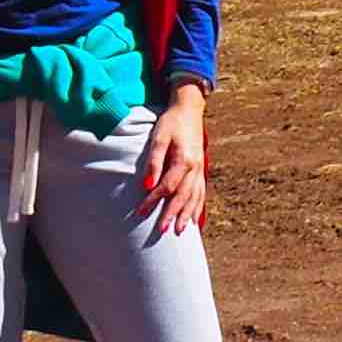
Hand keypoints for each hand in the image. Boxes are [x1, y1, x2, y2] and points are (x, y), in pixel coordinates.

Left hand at [141, 83, 209, 235]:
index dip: (154, 200)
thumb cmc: (171, 123)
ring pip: (195, 197)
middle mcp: (195, 168)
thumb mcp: (158, 138)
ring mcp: (200, 170)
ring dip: (187, 215)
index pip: (167, 186)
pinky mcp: (201, 170)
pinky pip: (201, 193)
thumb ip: (153, 161)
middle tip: (162, 231)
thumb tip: (146, 185)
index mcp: (184, 160)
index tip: (140, 212)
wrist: (189, 109)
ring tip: (179, 231)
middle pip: (183, 196)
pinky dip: (198, 208)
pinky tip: (194, 220)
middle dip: (172, 215)